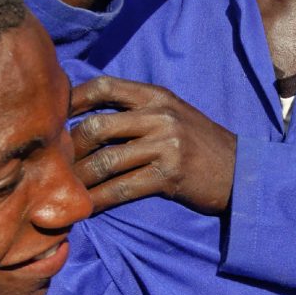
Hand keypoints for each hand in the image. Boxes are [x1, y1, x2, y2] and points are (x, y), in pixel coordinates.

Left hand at [68, 76, 238, 215]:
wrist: (242, 172)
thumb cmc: (201, 144)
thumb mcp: (173, 114)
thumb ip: (138, 111)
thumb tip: (87, 119)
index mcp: (157, 96)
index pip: (105, 87)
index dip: (73, 99)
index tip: (54, 117)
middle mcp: (160, 115)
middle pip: (96, 126)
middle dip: (70, 149)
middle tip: (55, 166)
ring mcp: (166, 144)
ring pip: (105, 160)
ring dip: (79, 180)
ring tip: (64, 191)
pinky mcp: (169, 175)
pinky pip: (122, 188)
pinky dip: (99, 200)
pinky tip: (87, 208)